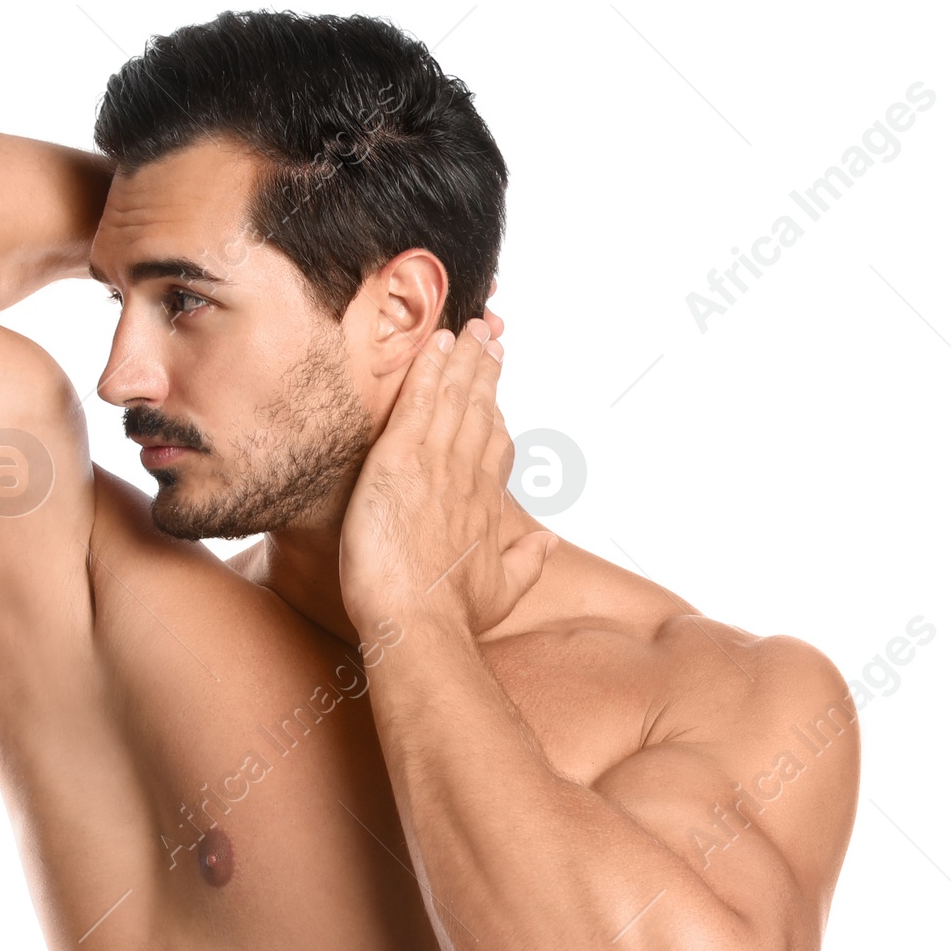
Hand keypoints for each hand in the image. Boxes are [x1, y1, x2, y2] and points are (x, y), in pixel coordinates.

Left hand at [340, 313, 554, 637]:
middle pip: (480, 411)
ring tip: (468, 329)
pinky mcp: (400, 459)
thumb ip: (527, 563)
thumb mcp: (501, 592)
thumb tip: (551, 545)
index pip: (494, 447)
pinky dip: (429, 368)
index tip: (497, 396)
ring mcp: (435, 463)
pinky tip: (436, 342)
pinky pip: (418, 401)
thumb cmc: (452, 618)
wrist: (419, 622)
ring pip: (455, 397)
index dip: (497, 415)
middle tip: (489, 340)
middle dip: (485, 372)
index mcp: (485, 504)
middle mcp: (466, 475)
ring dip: (462, 359)